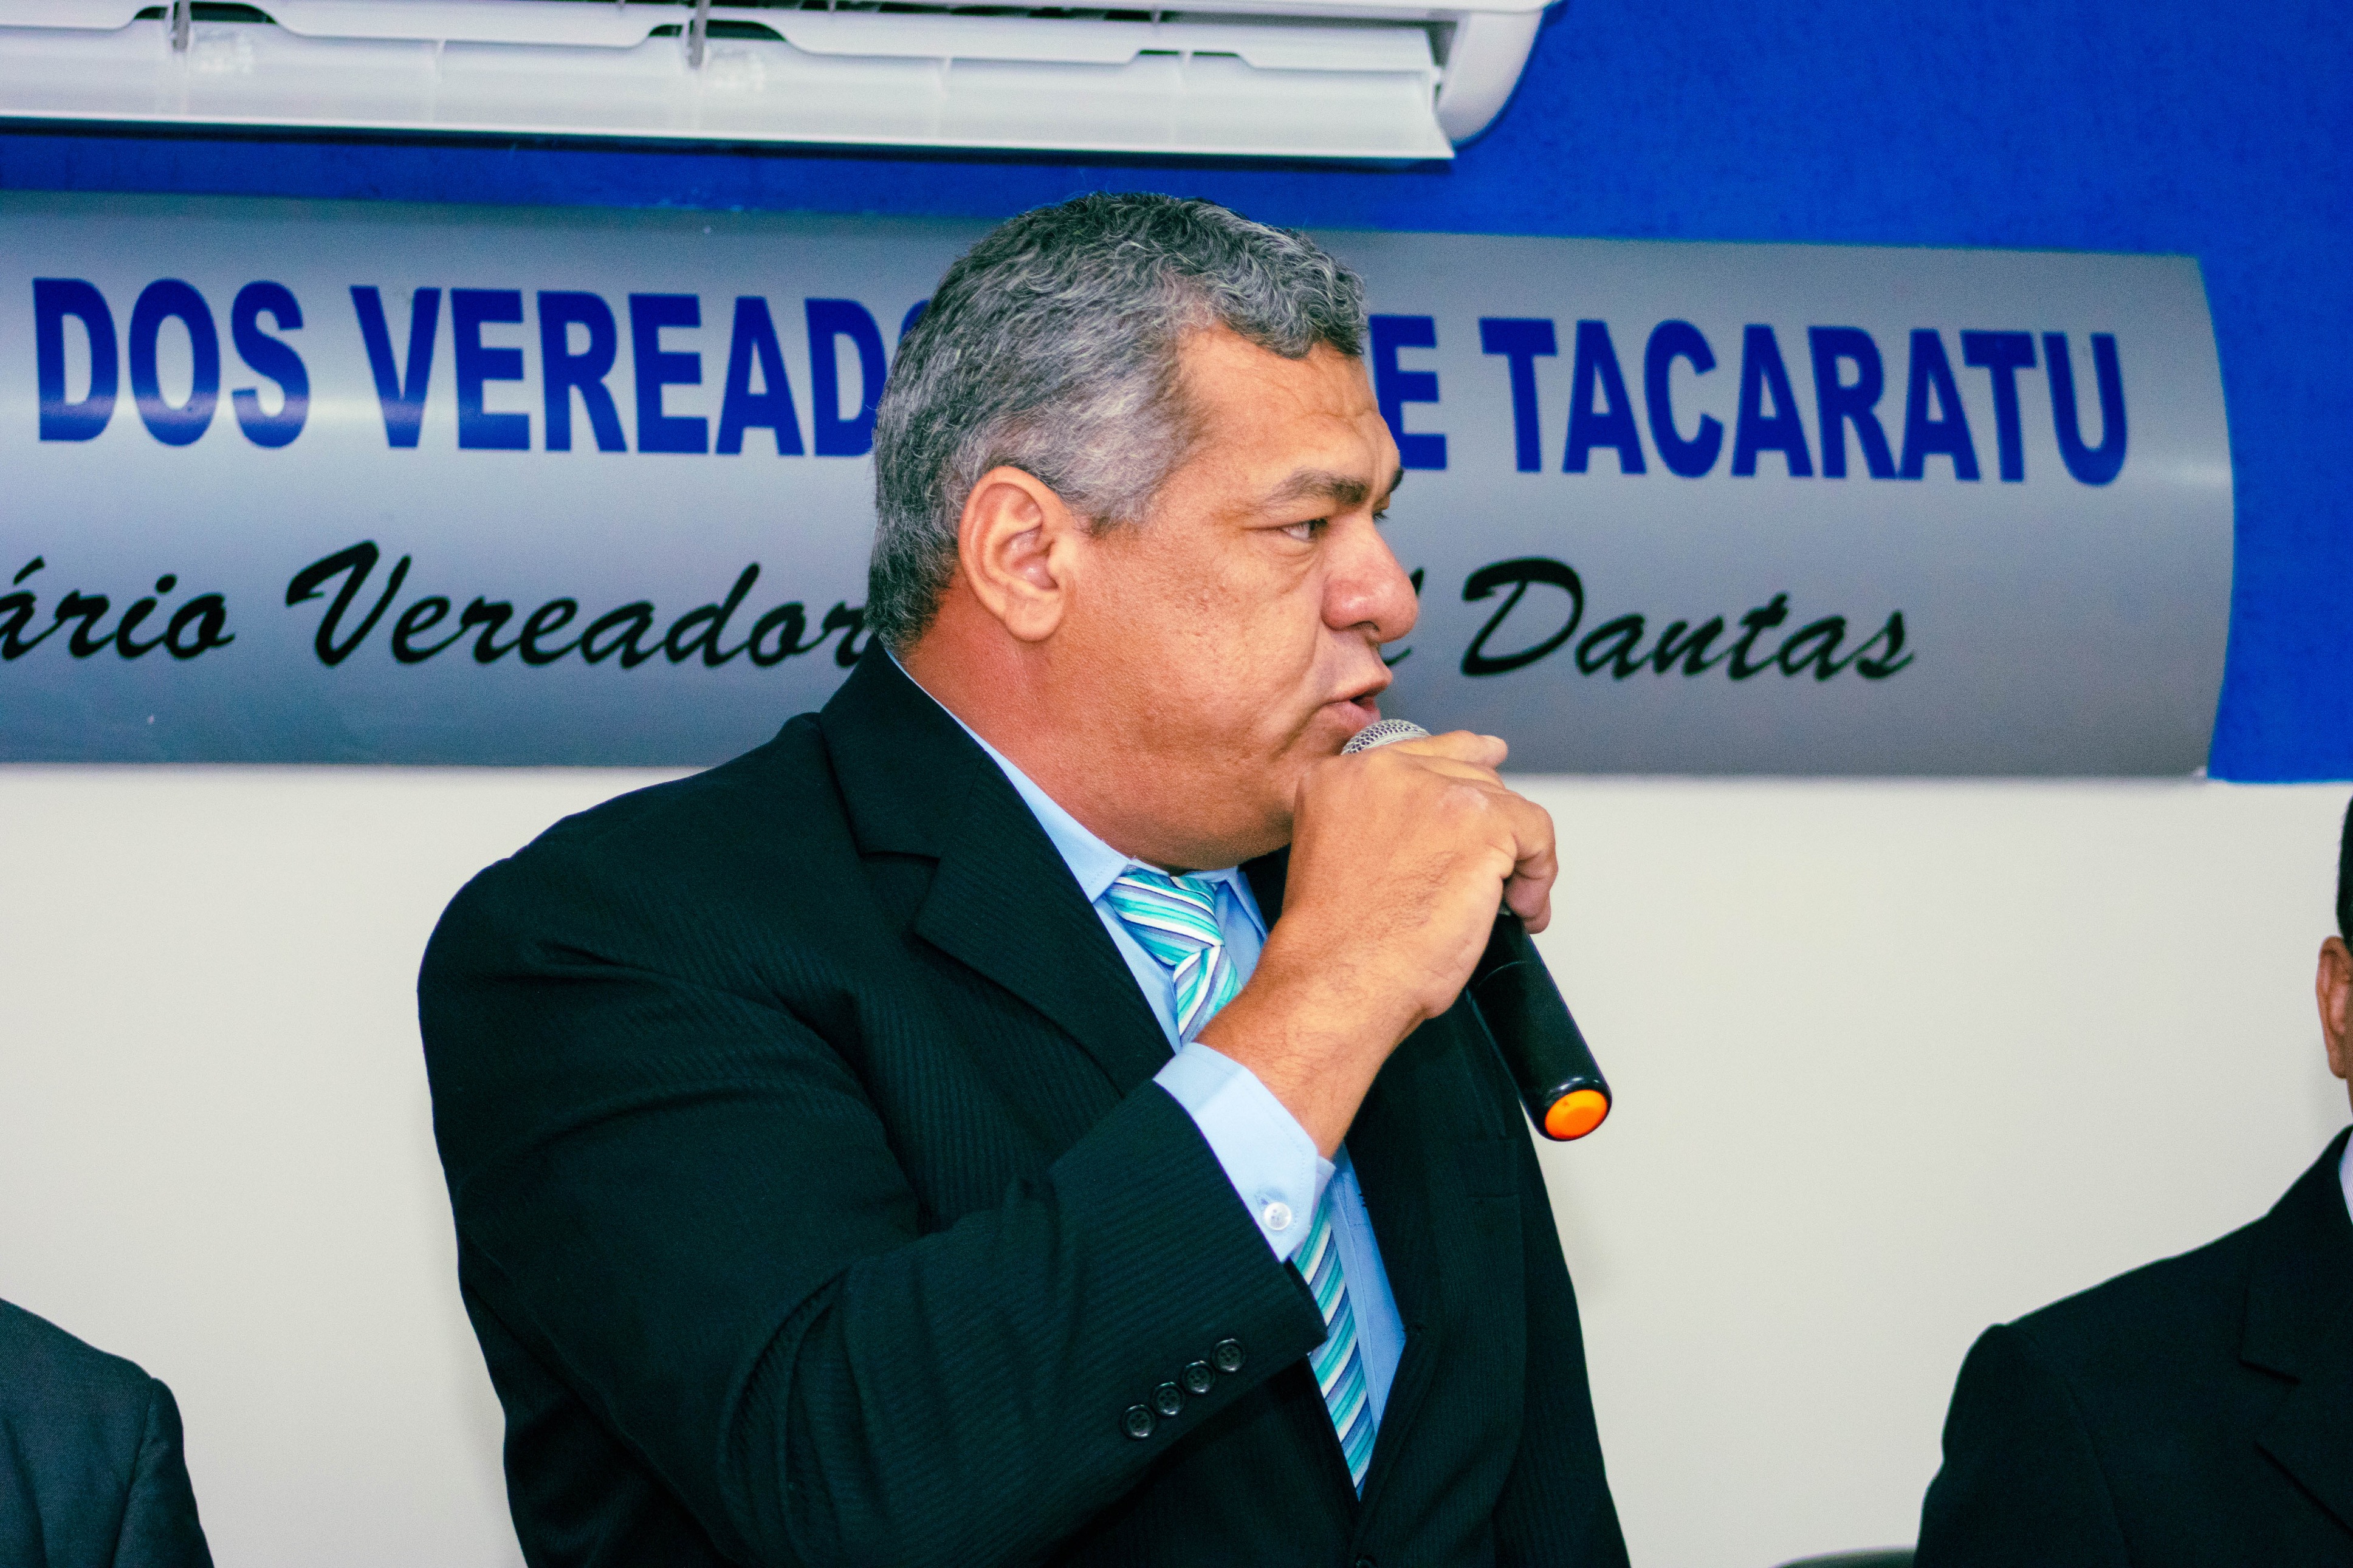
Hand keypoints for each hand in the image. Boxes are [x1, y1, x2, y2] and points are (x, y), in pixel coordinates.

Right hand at [1196, 731, 1556, 1153]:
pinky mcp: (1479, 822)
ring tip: (1509, 905)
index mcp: (1341, 777)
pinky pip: (1536, 832)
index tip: (1489, 763)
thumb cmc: (1335, 946)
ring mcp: (1434, 792)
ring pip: (1505, 805)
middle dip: (1492, 828)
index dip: (1465, 767)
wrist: (1337, 980)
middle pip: (1469, 776)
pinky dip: (1540, 875)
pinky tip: (1521, 909)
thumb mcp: (1340, 859)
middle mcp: (1384, 772)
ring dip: (1517, 858)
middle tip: (1499, 876)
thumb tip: (1444, 828)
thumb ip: (1382, 825)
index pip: (1422, 753)